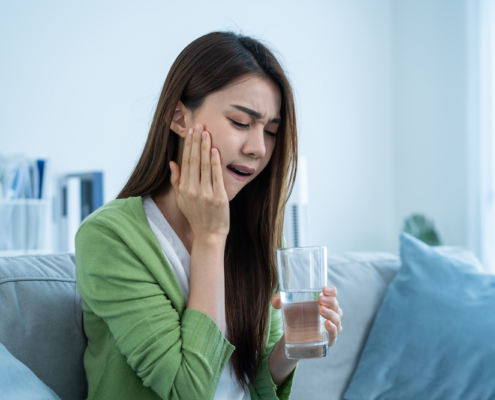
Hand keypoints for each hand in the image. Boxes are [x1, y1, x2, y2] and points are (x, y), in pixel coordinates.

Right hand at [169, 124, 229, 238]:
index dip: (188, 145)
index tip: (191, 131)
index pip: (185, 162)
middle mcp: (193, 190)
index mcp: (184, 188)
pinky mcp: (219, 197)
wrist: (209, 234)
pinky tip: (215, 150)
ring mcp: (206, 194)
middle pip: (194, 160)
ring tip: (207, 132)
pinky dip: (215, 162)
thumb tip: (173, 162)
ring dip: (205, 147)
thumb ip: (176, 180)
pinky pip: (216, 176)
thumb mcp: (182, 199)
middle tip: (199, 125)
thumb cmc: (196, 215)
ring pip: (204, 166)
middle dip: (196, 142)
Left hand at [271, 286, 342, 345]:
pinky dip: (332, 329)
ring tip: (321, 310)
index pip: (333, 294)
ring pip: (337, 319)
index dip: (332, 291)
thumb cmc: (295, 318)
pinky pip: (334, 334)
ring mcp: (331, 327)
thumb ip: (279, 302)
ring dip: (331, 314)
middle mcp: (331, 313)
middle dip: (330, 301)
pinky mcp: (328, 340)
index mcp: (324, 303)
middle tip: (320, 300)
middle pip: (336, 305)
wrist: (293, 338)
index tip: (324, 289)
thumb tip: (275, 301)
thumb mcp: (287, 307)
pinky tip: (327, 324)